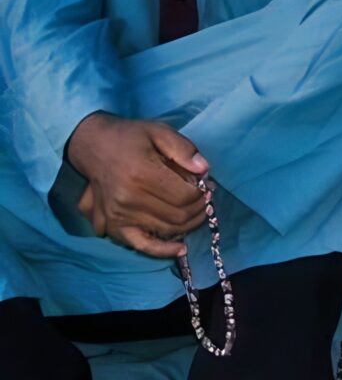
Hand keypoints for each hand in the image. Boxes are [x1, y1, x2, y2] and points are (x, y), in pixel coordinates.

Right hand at [65, 113, 207, 258]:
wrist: (92, 146)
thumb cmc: (129, 138)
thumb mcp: (159, 131)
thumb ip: (184, 149)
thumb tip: (204, 170)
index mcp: (140, 174)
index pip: (184, 196)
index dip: (203, 193)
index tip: (208, 186)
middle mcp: (127, 200)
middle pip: (177, 216)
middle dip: (199, 209)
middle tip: (207, 198)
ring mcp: (117, 216)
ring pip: (165, 230)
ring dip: (188, 224)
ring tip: (197, 212)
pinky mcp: (112, 226)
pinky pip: (140, 245)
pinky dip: (161, 250)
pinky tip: (180, 249)